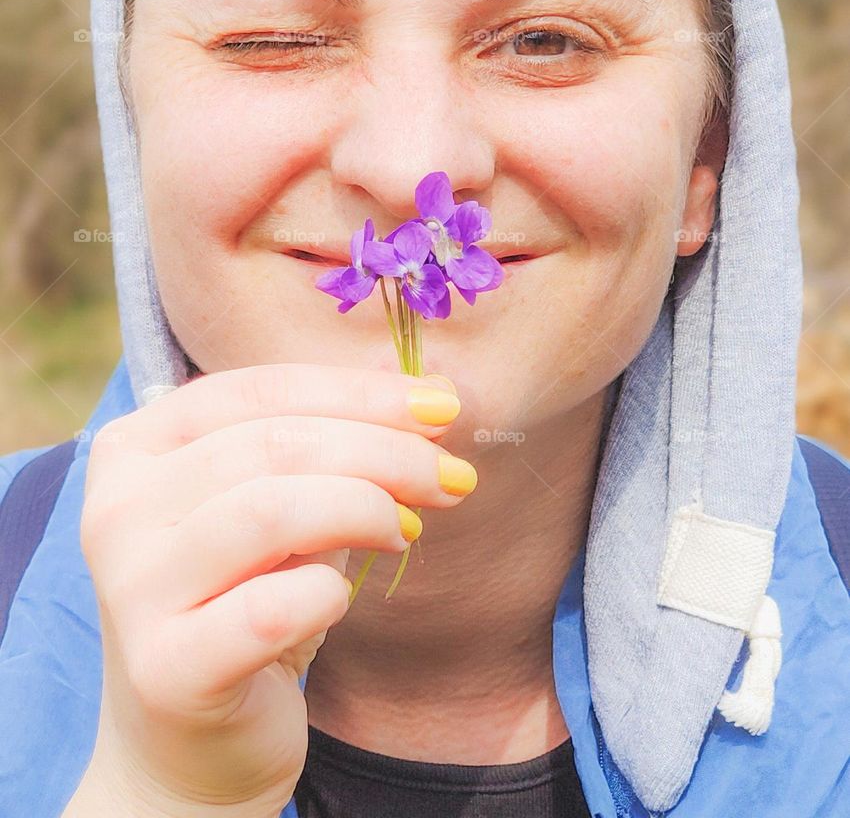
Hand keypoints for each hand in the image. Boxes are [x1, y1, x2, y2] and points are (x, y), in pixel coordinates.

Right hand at [77, 364, 471, 810]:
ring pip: (270, 509)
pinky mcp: (164, 669)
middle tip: (452, 476)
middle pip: (273, 445)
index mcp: (136, 445)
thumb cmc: (244, 599)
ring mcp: (131, 590)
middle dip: (382, 451)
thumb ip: (340, 443)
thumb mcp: (282, 503)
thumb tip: (441, 393)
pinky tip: (342, 597)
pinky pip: (271, 608)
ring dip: (364, 508)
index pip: (259, 389)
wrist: (188, 746)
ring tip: (407, 528)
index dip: (360, 392)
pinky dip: (327, 592)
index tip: (442, 407)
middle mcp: (117, 509)